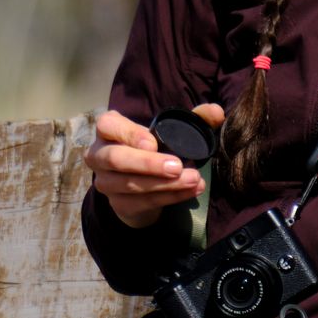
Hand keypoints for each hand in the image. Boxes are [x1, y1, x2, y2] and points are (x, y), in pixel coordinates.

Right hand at [84, 103, 224, 227]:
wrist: (143, 181)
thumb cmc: (155, 146)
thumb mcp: (171, 129)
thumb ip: (194, 118)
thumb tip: (217, 112)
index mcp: (109, 128)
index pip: (109, 125)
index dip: (129, 134)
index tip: (153, 142)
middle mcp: (99, 155)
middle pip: (116, 159)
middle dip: (149, 164)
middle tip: (178, 166)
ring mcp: (105, 182)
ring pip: (130, 185)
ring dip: (165, 184)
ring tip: (194, 180)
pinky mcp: (117, 205)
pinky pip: (142, 203)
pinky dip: (169, 197)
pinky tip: (190, 191)